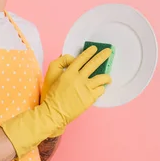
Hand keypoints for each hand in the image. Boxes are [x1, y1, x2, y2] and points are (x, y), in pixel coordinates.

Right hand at [0, 45, 110, 159]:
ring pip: (102, 78)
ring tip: (108, 78)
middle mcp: (79, 78)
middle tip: (108, 51)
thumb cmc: (51, 95)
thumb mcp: (51, 75)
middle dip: (102, 56)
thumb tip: (71, 59)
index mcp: (69, 72)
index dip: (88, 52)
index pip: (81, 59)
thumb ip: (60, 64)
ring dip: (106, 77)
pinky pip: (101, 90)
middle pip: (94, 64)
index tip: (94, 48)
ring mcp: (86, 88)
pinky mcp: (90, 98)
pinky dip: (101, 88)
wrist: (55, 112)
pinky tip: (100, 89)